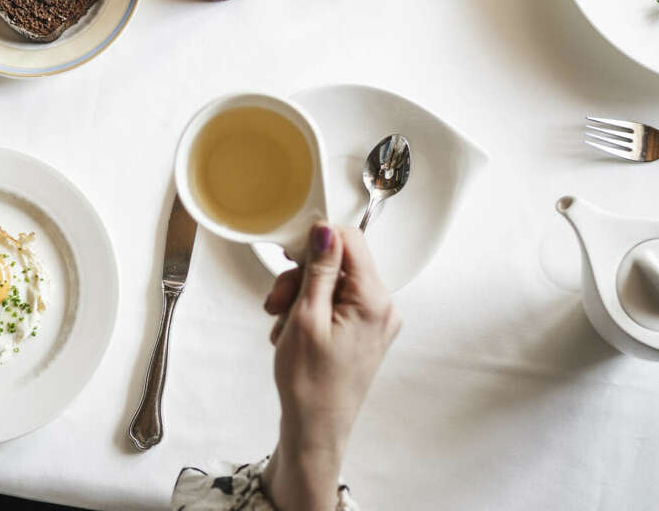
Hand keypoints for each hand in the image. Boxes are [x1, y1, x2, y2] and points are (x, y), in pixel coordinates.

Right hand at [260, 222, 400, 510]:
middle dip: (302, 277)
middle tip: (276, 303)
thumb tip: (325, 229)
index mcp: (373, 300)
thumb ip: (319, 268)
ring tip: (281, 324)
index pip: (351, 240)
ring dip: (301, 296)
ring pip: (333, 284)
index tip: (288, 256)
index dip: (317, 241)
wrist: (315, 430)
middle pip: (339, 264)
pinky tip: (292, 332)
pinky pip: (336, 305)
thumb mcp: (306, 316)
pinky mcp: (365, 333)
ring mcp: (375, 322)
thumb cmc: (309, 382)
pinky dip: (311, 311)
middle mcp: (383, 307)